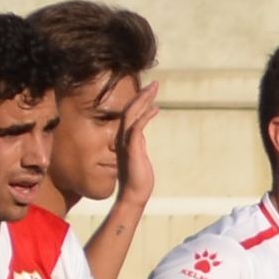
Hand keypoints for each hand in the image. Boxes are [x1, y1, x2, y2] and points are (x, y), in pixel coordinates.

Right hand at [115, 80, 159, 204]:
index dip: (139, 102)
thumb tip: (141, 137)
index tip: (149, 93)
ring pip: (132, 114)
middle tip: (154, 84)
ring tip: (154, 88)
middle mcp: (123, 138)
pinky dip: (145, 116)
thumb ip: (138, 145)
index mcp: (125, 139)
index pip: (130, 115)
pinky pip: (137, 127)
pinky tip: (156, 109)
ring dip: (143, 100)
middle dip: (142, 95)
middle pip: (130, 110)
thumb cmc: (138, 180)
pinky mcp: (132, 148)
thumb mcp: (139, 157)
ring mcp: (126, 142)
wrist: (134, 195)